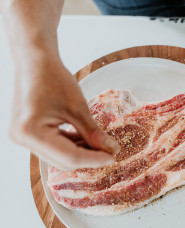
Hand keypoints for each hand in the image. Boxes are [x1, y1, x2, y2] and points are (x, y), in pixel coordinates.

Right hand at [10, 54, 119, 169]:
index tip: (113, 156)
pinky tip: (88, 140)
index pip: (70, 157)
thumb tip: (111, 150)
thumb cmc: (53, 78)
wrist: (34, 61)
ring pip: (60, 156)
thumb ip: (94, 133)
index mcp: (31, 132)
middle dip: (89, 157)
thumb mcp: (78, 108)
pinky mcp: (29, 134)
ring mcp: (24, 138)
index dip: (94, 159)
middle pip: (64, 161)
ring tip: (101, 144)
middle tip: (110, 151)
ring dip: (82, 152)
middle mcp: (23, 139)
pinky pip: (54, 147)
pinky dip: (72, 145)